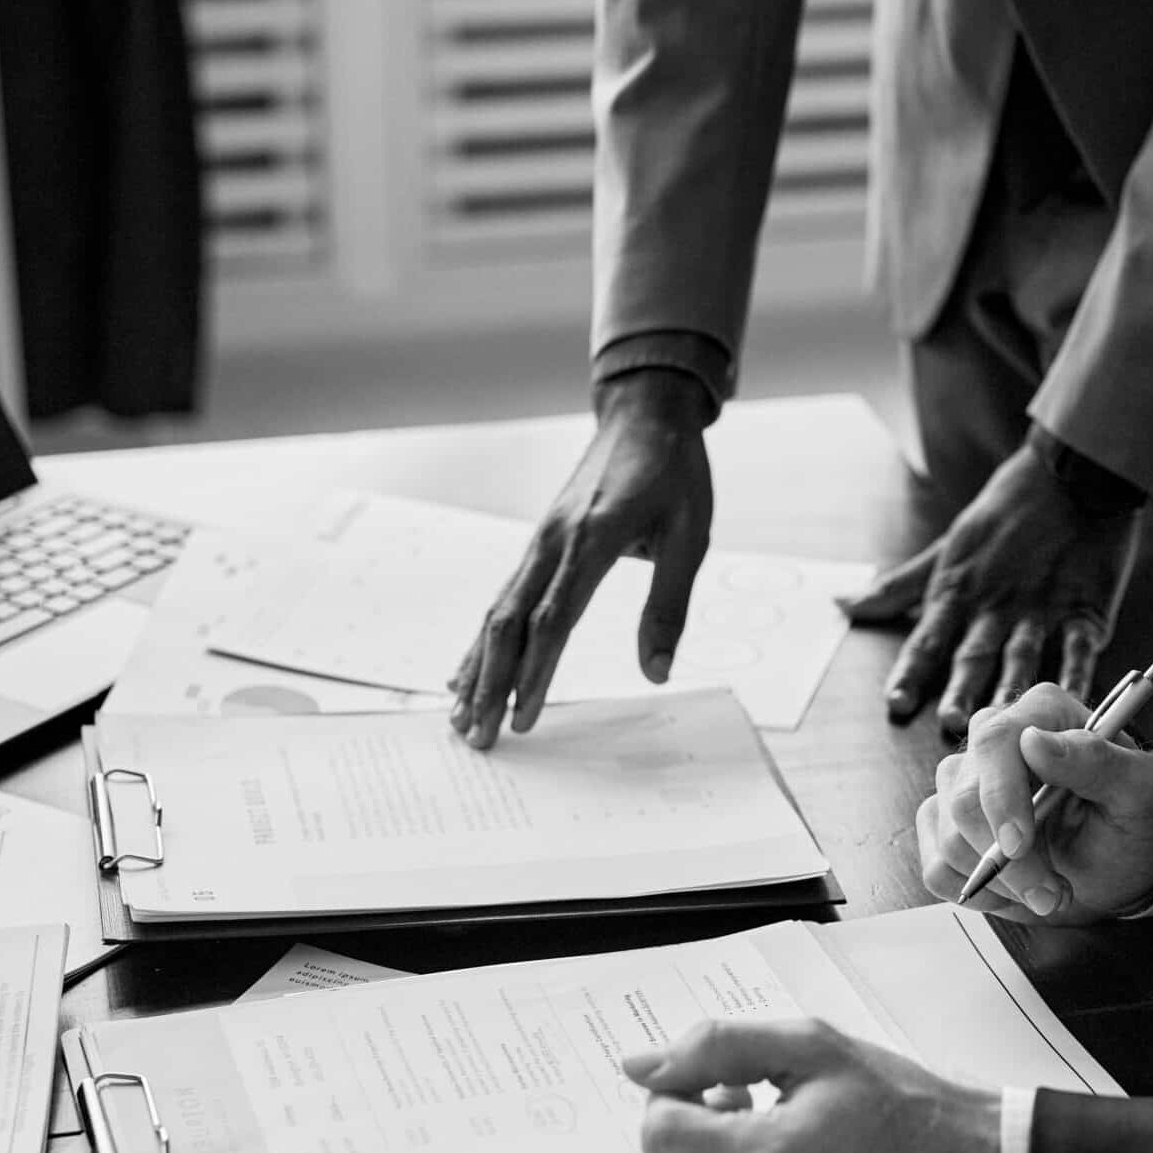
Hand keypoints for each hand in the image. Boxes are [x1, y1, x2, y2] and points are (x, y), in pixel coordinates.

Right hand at [448, 370, 712, 747]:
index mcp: (593, 538)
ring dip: (476, 669)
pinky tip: (464, 673)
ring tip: (461, 719)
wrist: (645, 415)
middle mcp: (553, 541)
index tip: (525, 718)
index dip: (536, 672)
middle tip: (480, 737)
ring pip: (495, 613)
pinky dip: (479, 641)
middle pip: (509, 624)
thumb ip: (670, 607)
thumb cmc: (674, 474)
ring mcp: (538, 542)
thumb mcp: (691, 538)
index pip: (554, 618)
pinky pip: (501, 599)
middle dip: (491, 685)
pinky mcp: (537, 545)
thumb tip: (656, 671)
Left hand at [841, 428, 1143, 736]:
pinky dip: (1078, 673)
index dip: (911, 672)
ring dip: (1011, 685)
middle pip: (973, 654)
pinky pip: (1080, 646)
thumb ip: (898, 587)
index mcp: (958, 593)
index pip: (928, 639)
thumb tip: (843, 605)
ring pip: (1022, 653)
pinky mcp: (1084, 608)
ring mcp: (1039, 609)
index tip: (896, 703)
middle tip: (951, 721)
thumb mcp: (945, 549)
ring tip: (1005, 716)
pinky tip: (1074, 699)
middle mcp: (994, 606)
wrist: (1071, 476)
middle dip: (960, 688)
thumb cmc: (1005, 513)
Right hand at [917, 682, 1152, 922]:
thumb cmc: (1126, 826)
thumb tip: (1035, 742)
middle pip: (964, 800)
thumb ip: (1097, 761)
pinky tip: (1014, 888)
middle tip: (1052, 892)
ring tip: (1047, 888)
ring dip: (1002, 882)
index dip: (1001, 797)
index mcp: (1041, 714)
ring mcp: (959, 781)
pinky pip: (936, 867)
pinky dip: (979, 891)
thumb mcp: (1137, 794)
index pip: (995, 742)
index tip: (1020, 845)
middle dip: (1009, 862)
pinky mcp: (941, 824)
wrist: (1110, 872)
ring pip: (949, 840)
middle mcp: (992, 739)